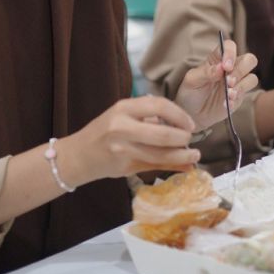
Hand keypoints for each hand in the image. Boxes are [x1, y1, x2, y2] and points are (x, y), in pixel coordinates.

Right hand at [72, 97, 200, 179]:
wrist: (79, 155)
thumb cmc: (105, 132)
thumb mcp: (123, 116)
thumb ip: (150, 119)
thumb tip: (183, 126)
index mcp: (124, 108)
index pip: (159, 105)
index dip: (179, 115)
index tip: (190, 123)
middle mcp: (122, 127)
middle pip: (162, 133)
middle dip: (182, 138)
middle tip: (191, 139)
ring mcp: (123, 149)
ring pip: (160, 154)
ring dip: (182, 156)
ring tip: (194, 155)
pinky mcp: (124, 167)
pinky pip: (154, 166)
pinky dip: (173, 167)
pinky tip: (185, 166)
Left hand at [174, 39, 258, 129]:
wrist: (192, 114)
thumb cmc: (190, 92)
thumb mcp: (192, 81)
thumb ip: (206, 72)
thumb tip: (220, 67)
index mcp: (217, 58)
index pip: (229, 47)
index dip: (231, 53)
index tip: (226, 67)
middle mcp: (230, 68)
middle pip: (249, 60)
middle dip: (240, 71)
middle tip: (229, 82)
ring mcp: (237, 82)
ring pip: (252, 78)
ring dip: (241, 87)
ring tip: (227, 96)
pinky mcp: (240, 96)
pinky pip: (246, 94)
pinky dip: (237, 99)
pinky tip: (226, 104)